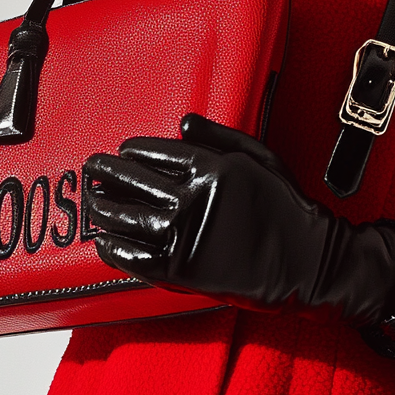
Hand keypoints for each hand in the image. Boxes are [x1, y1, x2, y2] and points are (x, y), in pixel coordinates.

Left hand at [85, 114, 394, 354]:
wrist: (302, 261)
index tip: (122, 150)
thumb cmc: (285, 207)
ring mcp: (183, 236)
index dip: (133, 151)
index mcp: (209, 168)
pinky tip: (104, 240)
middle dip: (107, 172)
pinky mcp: (180, 271)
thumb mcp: (258, 156)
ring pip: (127, 218)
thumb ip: (218, 136)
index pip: (156, 153)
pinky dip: (115, 248)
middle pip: (134, 181)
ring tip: (92, 200)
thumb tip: (184, 123)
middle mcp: (190, 199)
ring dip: (104, 207)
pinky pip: (135, 258)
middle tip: (91, 167)